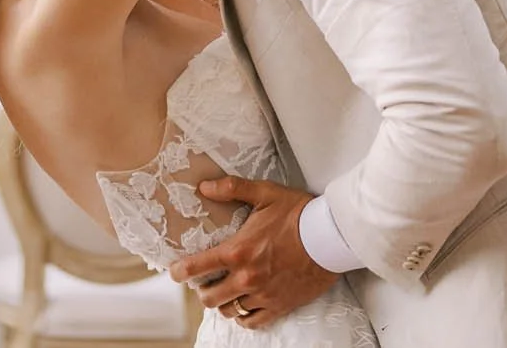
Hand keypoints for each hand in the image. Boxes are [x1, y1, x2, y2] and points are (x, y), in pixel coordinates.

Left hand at [166, 177, 335, 326]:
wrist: (331, 237)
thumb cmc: (299, 213)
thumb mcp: (265, 193)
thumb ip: (233, 189)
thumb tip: (204, 187)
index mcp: (238, 251)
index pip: (198, 267)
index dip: (180, 272)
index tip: (175, 272)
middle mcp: (247, 277)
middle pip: (210, 298)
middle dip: (202, 290)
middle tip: (205, 282)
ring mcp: (263, 294)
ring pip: (229, 310)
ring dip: (223, 303)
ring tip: (225, 293)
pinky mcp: (280, 305)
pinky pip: (252, 320)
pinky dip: (244, 316)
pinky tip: (243, 307)